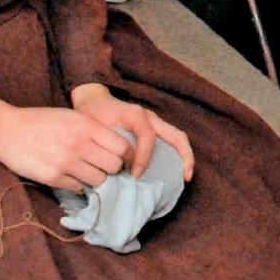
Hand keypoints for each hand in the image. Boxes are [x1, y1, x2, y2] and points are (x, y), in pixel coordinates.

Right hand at [0, 97, 132, 189]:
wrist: (7, 130)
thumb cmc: (42, 121)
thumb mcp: (73, 117)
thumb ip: (94, 130)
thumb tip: (118, 148)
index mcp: (87, 125)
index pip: (123, 147)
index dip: (127, 155)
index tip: (123, 158)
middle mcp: (80, 144)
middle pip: (114, 166)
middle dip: (112, 168)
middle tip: (103, 166)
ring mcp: (66, 162)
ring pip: (98, 180)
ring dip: (95, 177)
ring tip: (85, 170)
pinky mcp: (52, 177)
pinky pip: (78, 187)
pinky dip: (77, 184)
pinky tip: (68, 175)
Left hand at [71, 84, 194, 180]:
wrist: (93, 101)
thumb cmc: (93, 115)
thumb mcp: (95, 128)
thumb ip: (105, 145)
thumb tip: (115, 170)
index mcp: (136, 115)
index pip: (148, 137)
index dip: (143, 158)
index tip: (134, 175)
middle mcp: (150, 118)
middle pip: (176, 135)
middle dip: (185, 156)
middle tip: (186, 177)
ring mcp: (154, 123)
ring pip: (177, 138)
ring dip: (184, 156)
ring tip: (184, 176)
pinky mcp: (153, 129)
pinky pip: (171, 141)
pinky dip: (176, 155)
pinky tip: (174, 171)